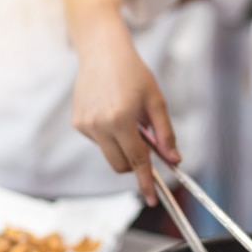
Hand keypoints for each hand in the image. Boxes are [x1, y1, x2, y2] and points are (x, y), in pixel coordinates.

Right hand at [71, 24, 179, 205]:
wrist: (102, 52)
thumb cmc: (134, 75)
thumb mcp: (157, 102)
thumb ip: (165, 134)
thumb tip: (174, 160)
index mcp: (121, 120)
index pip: (137, 161)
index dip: (146, 182)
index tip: (152, 200)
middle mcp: (99, 125)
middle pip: (121, 165)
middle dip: (135, 164)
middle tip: (147, 144)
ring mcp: (85, 125)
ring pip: (110, 154)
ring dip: (123, 147)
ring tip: (127, 118)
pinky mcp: (77, 123)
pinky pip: (99, 142)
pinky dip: (110, 136)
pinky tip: (111, 112)